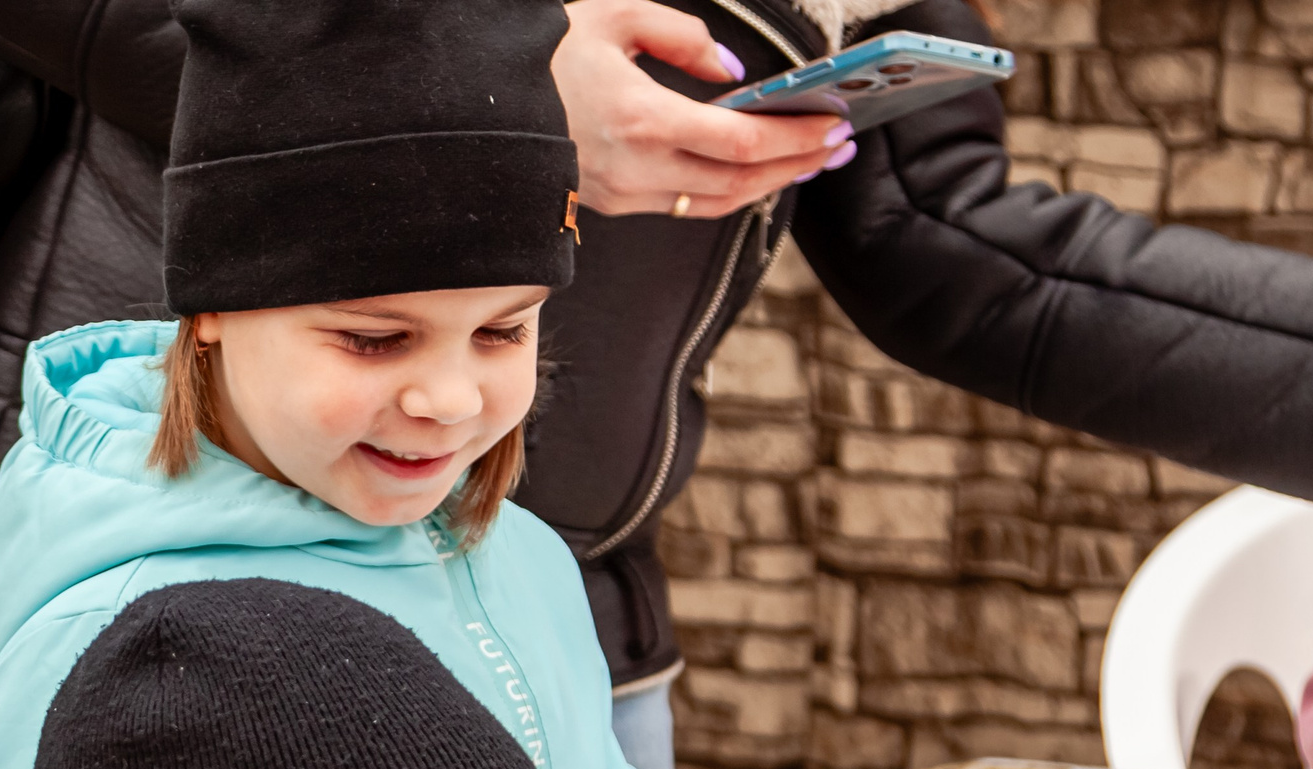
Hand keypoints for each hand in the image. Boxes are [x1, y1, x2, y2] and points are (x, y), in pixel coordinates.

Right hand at [554, 0, 845, 218]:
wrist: (473, 104)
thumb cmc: (540, 52)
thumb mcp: (612, 14)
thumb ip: (682, 36)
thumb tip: (734, 73)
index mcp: (642, 119)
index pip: (742, 140)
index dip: (795, 138)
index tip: (835, 126)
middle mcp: (637, 169)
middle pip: (741, 182)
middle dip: (796, 165)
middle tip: (838, 147)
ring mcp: (624, 195)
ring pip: (716, 202)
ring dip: (767, 184)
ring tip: (806, 162)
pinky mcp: (612, 204)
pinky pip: (686, 203)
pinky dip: (727, 188)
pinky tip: (752, 168)